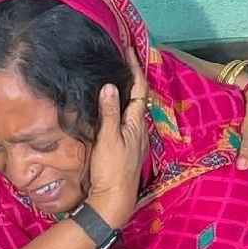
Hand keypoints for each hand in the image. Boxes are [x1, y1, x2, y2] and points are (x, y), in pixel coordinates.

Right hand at [87, 49, 149, 226]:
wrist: (114, 200)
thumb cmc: (112, 170)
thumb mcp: (108, 139)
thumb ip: (109, 112)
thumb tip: (109, 85)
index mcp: (136, 123)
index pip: (138, 88)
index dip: (135, 67)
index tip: (129, 48)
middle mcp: (139, 129)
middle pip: (138, 96)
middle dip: (132, 75)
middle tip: (122, 57)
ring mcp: (135, 139)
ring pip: (133, 108)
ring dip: (127, 91)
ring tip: (117, 76)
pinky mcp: (128, 148)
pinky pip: (127, 119)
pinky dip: (122, 106)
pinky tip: (113, 107)